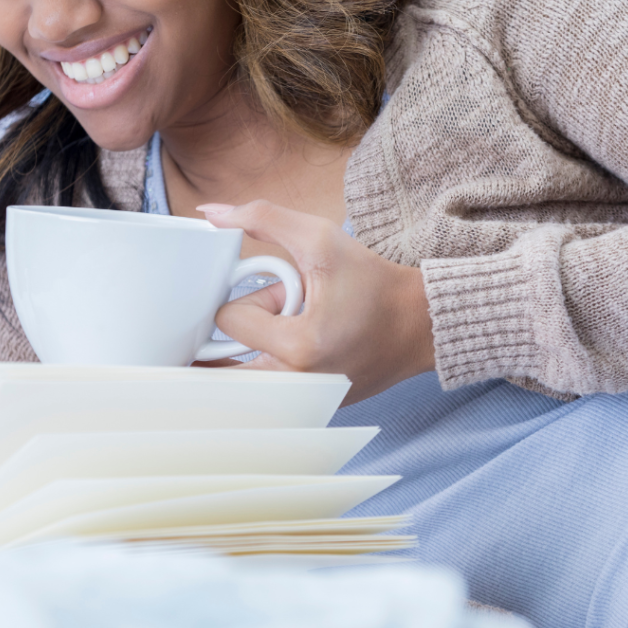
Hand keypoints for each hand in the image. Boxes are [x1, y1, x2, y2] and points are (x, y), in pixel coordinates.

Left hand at [198, 201, 436, 403]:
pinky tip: (301, 352)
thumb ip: (263, 218)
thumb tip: (211, 214)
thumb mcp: (319, 237)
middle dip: (248, 331)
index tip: (286, 293)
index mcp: (299, 346)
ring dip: (258, 350)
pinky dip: (272, 369)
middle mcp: (297, 386)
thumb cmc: (372, 281)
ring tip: (293, 333)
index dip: (253, 297)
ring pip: (242, 378)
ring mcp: (303, 405)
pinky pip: (265, 394)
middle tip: (284, 316)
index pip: (229, 320)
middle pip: (225, 359)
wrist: (417, 324)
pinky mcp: (309, 413)